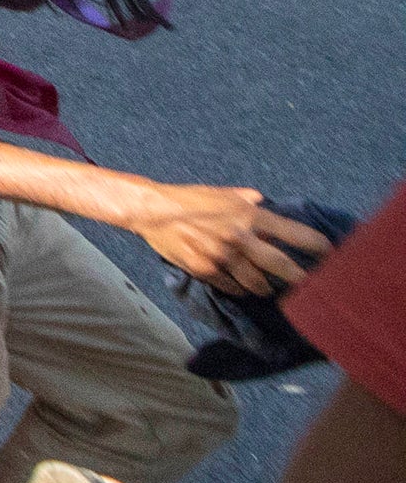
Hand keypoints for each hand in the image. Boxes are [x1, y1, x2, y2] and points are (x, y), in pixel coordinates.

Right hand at [128, 183, 331, 295]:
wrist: (152, 211)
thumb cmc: (188, 199)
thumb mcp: (222, 194)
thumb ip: (246, 199)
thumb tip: (264, 202)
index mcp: (249, 215)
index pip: (295, 234)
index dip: (318, 247)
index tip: (331, 255)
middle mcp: (240, 236)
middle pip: (282, 266)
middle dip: (301, 279)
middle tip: (310, 286)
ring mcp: (223, 256)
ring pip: (257, 283)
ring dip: (266, 288)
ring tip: (270, 289)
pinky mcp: (206, 270)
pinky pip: (232, 287)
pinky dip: (239, 289)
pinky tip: (241, 287)